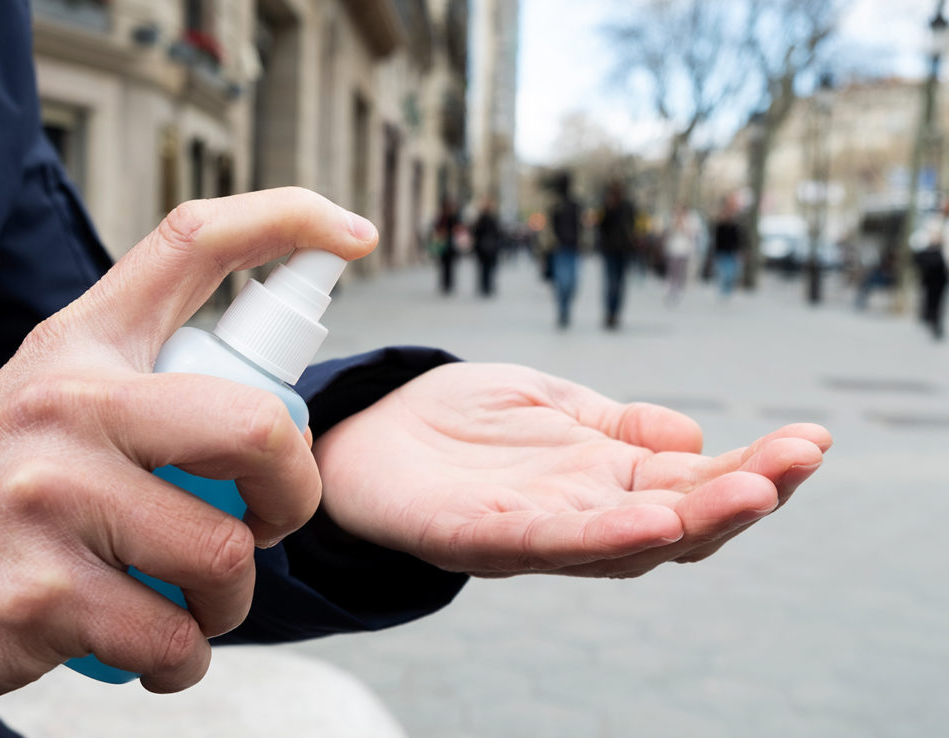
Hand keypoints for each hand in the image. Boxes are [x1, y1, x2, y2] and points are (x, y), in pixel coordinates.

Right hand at [0, 188, 376, 708]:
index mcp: (82, 344)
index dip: (288, 219)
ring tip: (191, 604)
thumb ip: (146, 389)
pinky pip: (174, 635)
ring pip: (225, 552)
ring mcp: (50, 493)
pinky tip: (157, 650)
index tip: (355, 235)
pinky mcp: (41, 591)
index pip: (194, 242)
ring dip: (230, 601)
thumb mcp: (53, 408)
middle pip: (258, 424)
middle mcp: (68, 400)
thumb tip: (275, 407)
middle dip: (296, 494)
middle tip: (270, 526)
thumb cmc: (0, 500)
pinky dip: (185, 657)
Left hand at [313, 362, 830, 576]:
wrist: (371, 430)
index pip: (693, 480)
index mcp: (604, 477)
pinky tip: (647, 521)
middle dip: (743, 494)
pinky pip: (545, 544)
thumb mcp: (551, 403)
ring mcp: (534, 532)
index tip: (811, 441)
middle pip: (677, 520)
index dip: (752, 467)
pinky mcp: (476, 537)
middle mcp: (582, 513)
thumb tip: (692, 432)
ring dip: (690, 522)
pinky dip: (601, 538)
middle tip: (800, 461)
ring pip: (626, 543)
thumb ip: (617, 424)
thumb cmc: (461, 419)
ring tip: (750, 493)